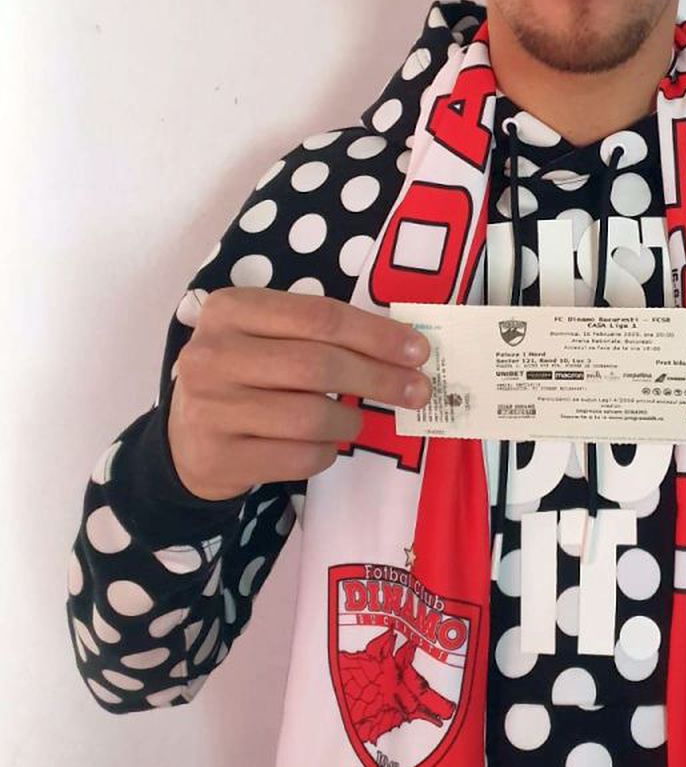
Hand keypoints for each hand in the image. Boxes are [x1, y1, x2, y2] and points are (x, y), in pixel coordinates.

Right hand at [167, 287, 430, 501]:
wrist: (186, 440)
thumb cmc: (244, 376)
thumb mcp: (268, 338)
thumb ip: (322, 334)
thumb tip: (406, 348)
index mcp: (231, 309)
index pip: (320, 316)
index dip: (376, 334)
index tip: (418, 351)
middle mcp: (212, 354)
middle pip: (319, 365)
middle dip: (379, 378)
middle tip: (417, 391)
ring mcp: (210, 408)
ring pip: (310, 415)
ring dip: (349, 420)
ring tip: (355, 419)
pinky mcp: (218, 457)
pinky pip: (298, 457)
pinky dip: (325, 452)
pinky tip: (325, 444)